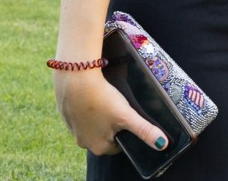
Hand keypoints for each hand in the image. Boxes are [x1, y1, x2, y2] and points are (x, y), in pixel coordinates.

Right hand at [53, 67, 167, 156]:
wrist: (75, 79)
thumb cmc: (102, 99)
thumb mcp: (127, 115)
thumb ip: (144, 130)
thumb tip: (162, 144)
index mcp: (98, 147)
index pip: (118, 146)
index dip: (125, 131)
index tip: (128, 118)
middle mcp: (83, 142)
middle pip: (105, 136)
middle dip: (113, 124)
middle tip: (118, 107)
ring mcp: (72, 129)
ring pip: (92, 125)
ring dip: (100, 116)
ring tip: (107, 99)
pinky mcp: (64, 114)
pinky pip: (80, 114)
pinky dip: (87, 107)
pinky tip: (93, 95)